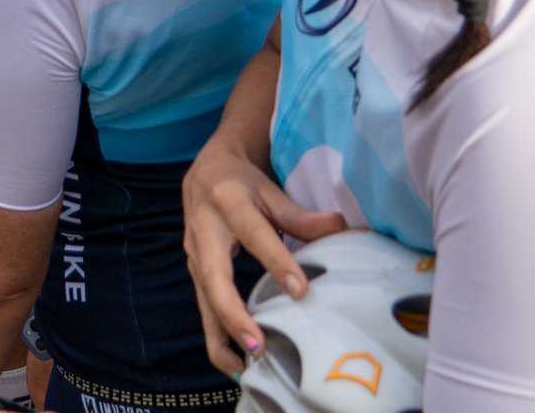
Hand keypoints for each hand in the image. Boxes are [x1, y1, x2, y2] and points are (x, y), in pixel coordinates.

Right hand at [182, 141, 343, 374]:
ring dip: (222, 335)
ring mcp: (193, 255)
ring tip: (245, 366)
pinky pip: (203, 308)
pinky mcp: (193, 272)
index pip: (255, 236)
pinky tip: (235, 362)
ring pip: (203, 300)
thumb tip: (341, 227)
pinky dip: (217, 336)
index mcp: (228, 203)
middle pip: (214, 278)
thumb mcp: (271, 191)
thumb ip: (301, 215)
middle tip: (257, 345)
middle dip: (233, 314)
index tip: (301, 291)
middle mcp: (203, 231)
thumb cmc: (243, 182)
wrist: (205, 169)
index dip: (277, 263)